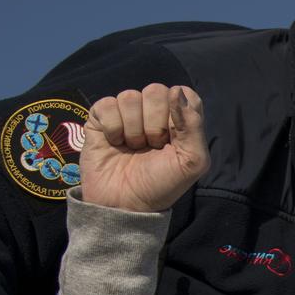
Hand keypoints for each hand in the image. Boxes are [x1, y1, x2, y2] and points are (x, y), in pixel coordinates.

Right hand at [81, 84, 209, 211]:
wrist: (126, 203)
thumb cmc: (162, 184)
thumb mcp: (192, 162)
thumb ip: (194, 125)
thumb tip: (177, 91)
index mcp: (179, 120)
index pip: (185, 93)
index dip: (180, 112)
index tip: (175, 137)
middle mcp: (153, 112)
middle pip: (156, 91)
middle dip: (155, 124)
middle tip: (152, 147)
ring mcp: (126, 113)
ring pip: (130, 96)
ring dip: (134, 129)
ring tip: (134, 148)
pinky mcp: (101, 117)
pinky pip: (107, 104)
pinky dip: (113, 128)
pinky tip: (115, 143)